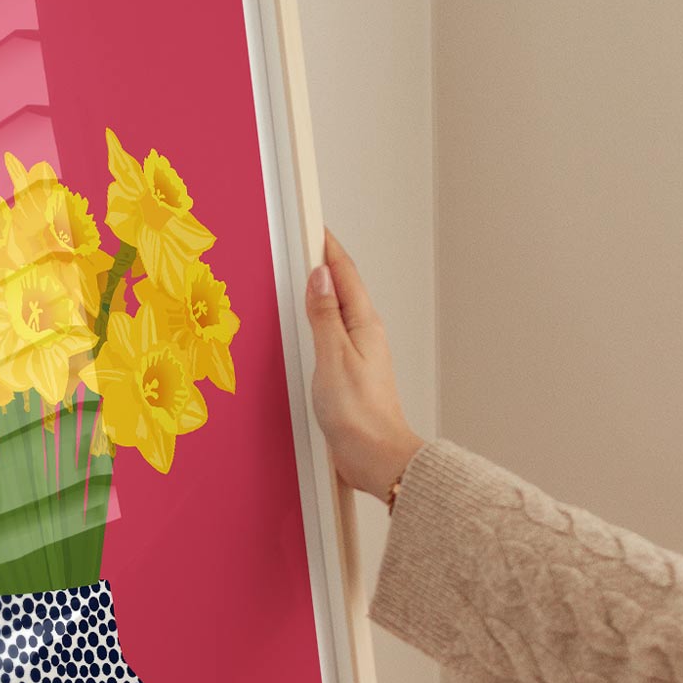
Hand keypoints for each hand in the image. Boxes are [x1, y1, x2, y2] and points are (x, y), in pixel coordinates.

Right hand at [306, 229, 425, 496]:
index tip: (314, 226)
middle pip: (344, 288)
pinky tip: (311, 326)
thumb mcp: (333, 357)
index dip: (328, 248)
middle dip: (325, 263)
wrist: (376, 457)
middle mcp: (365, 335)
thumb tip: (319, 277)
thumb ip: (324, 316)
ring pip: (339, 312)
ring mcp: (360, 354)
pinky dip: (321, 321)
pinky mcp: (351, 374)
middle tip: (307, 241)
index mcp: (364, 325)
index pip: (344, 274)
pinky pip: (334, 335)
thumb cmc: (359, 414)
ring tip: (306, 275)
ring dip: (323, 292)